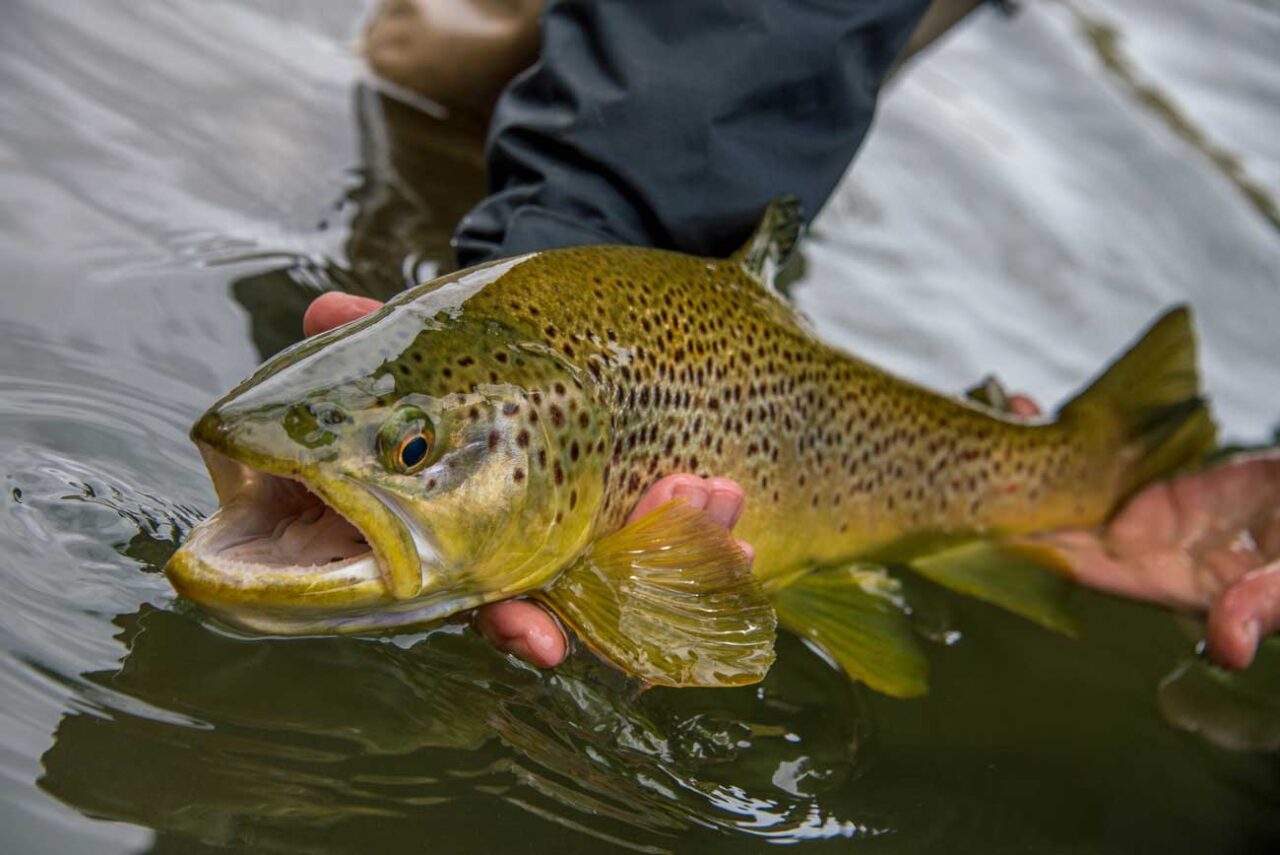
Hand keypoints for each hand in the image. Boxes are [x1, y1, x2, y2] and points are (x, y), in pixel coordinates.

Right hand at [303, 293, 754, 668]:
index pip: (487, 599)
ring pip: (646, 563)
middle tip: (664, 548)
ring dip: (685, 537)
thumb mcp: (424, 352)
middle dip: (625, 586)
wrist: (541, 340)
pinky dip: (710, 521)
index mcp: (471, 538)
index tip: (542, 641)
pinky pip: (685, 530)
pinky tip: (732, 508)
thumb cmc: (462, 363)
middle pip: (584, 597)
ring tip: (716, 498)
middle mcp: (539, 553)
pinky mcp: (650, 502)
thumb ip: (378, 342)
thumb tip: (327, 310)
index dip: (512, 623)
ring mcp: (601, 531)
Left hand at [999, 393, 1279, 669]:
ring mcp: (1143, 516)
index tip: (978, 528)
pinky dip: (1059, 437)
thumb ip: (1261, 607)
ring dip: (1022, 462)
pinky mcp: (1153, 483)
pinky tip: (1024, 409)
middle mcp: (1139, 553)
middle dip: (1008, 502)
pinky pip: (1094, 458)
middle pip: (1056, 531)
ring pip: (1065, 490)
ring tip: (976, 424)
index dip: (1028, 551)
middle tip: (958, 463)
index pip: (1077, 570)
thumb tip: (1228, 648)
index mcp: (1163, 583)